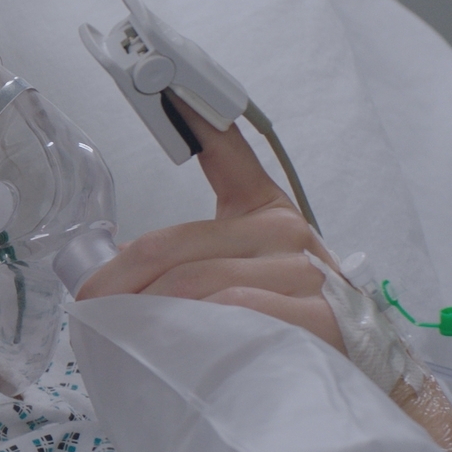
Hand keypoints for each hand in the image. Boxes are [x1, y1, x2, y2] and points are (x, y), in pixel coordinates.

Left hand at [76, 99, 341, 352]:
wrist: (363, 367)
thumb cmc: (286, 316)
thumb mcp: (241, 270)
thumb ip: (186, 256)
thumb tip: (114, 267)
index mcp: (263, 209)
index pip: (226, 149)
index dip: (194, 116)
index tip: (162, 84)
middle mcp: (286, 231)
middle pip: (172, 246)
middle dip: (119, 279)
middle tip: (88, 302)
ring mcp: (306, 272)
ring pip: (194, 285)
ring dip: (145, 313)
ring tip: (120, 332)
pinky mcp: (320, 317)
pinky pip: (234, 314)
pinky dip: (194, 330)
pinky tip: (175, 344)